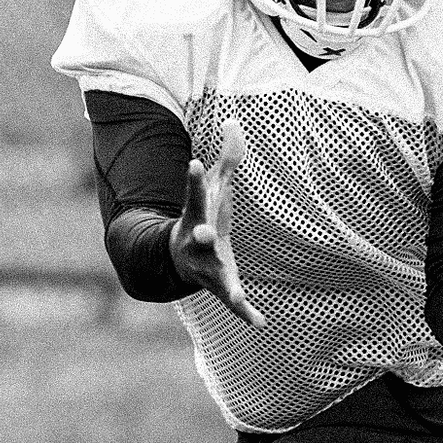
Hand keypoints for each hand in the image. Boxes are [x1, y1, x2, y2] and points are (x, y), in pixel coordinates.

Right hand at [169, 118, 266, 327]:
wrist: (181, 260)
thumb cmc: (204, 216)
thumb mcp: (214, 187)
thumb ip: (228, 156)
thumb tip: (234, 120)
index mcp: (196, 215)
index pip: (194, 194)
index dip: (194, 179)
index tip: (194, 162)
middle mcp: (197, 243)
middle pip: (198, 238)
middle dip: (200, 235)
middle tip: (202, 232)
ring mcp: (206, 268)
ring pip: (215, 277)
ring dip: (226, 284)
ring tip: (236, 291)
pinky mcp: (220, 286)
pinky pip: (233, 303)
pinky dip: (245, 312)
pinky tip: (261, 322)